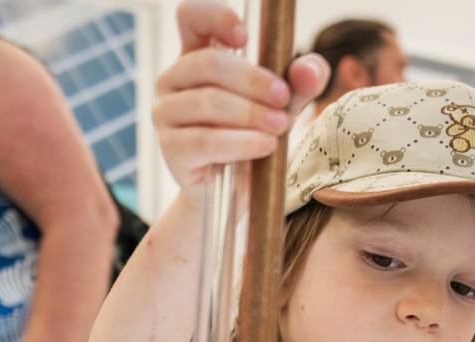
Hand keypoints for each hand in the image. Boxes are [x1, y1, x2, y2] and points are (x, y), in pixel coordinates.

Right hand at [156, 1, 329, 201]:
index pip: (190, 16)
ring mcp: (166, 114)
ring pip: (208, 102)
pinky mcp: (170, 149)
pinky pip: (204, 140)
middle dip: (252, 79)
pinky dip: (240, 142)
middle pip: (207, 62)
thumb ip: (299, 83)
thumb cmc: (253, 134)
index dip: (214, 17)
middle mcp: (173, 79)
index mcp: (196, 54)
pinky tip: (264, 145)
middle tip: (283, 98)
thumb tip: (309, 69)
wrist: (235, 191)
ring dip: (250, 113)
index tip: (245, 37)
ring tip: (280, 127)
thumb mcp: (282, 104)